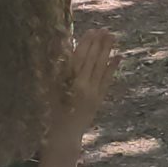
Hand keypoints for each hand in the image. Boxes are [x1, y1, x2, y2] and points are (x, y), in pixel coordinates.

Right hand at [51, 29, 118, 144]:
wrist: (63, 136)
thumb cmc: (50, 113)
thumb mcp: (49, 92)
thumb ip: (56, 74)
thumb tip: (61, 54)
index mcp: (69, 84)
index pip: (80, 59)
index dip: (87, 44)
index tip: (92, 31)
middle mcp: (84, 87)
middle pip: (93, 61)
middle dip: (99, 44)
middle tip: (105, 30)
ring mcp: (94, 94)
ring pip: (102, 68)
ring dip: (108, 52)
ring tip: (113, 37)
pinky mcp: (99, 99)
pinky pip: (107, 81)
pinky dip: (113, 68)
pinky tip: (118, 57)